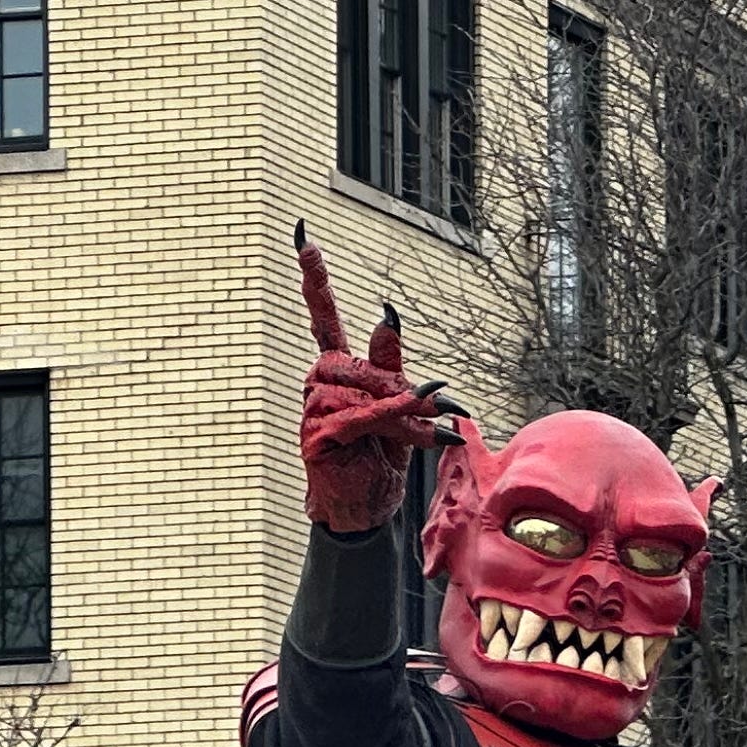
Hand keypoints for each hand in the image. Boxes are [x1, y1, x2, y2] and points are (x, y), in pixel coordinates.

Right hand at [296, 225, 434, 533]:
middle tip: (440, 411)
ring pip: (367, 393)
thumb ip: (390, 365)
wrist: (365, 505)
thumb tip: (384, 315)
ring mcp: (312, 408)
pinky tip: (423, 433)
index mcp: (337, 369)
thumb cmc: (380, 455)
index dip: (315, 280)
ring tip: (426, 437)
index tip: (306, 240)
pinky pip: (364, 416)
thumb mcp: (398, 406)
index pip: (322, 318)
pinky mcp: (317, 435)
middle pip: (363, 364)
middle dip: (402, 390)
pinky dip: (396, 421)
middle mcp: (318, 382)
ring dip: (404, 415)